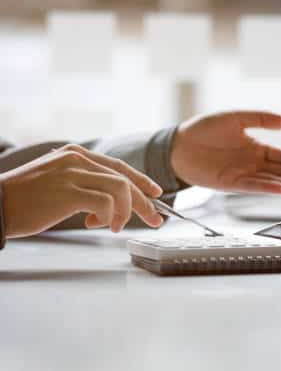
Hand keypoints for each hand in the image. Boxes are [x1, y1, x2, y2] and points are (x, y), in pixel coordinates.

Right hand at [0, 144, 163, 238]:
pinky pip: (106, 203)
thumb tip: (109, 206)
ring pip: (121, 189)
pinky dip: (111, 216)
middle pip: (124, 179)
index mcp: (75, 154)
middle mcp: (76, 159)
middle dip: (144, 202)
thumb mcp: (57, 182)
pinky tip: (101, 225)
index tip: (155, 194)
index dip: (141, 181)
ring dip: (126, 211)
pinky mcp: (68, 192)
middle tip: (155, 220)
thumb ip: (83, 185)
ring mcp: (73, 174)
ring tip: (115, 226)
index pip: (118, 166)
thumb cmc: (24, 199)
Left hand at [170, 111, 280, 194]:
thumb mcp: (237, 117)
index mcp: (256, 148)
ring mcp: (243, 175)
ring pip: (271, 181)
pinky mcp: (230, 184)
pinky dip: (268, 188)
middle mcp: (252, 164)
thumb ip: (262, 118)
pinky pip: (253, 187)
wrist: (178, 143)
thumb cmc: (204, 128)